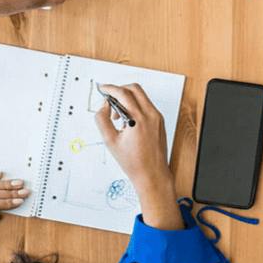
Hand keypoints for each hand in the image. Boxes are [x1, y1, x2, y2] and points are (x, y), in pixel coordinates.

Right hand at [94, 84, 181, 229]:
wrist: (152, 174)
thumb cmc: (134, 162)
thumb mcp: (110, 141)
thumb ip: (102, 120)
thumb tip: (104, 106)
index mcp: (138, 120)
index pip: (124, 94)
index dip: (110, 88)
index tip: (103, 88)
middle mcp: (151, 115)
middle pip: (135, 89)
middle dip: (120, 90)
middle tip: (109, 101)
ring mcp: (157, 117)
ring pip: (141, 96)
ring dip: (127, 100)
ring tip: (118, 117)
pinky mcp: (160, 121)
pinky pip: (146, 105)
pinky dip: (135, 107)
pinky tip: (128, 121)